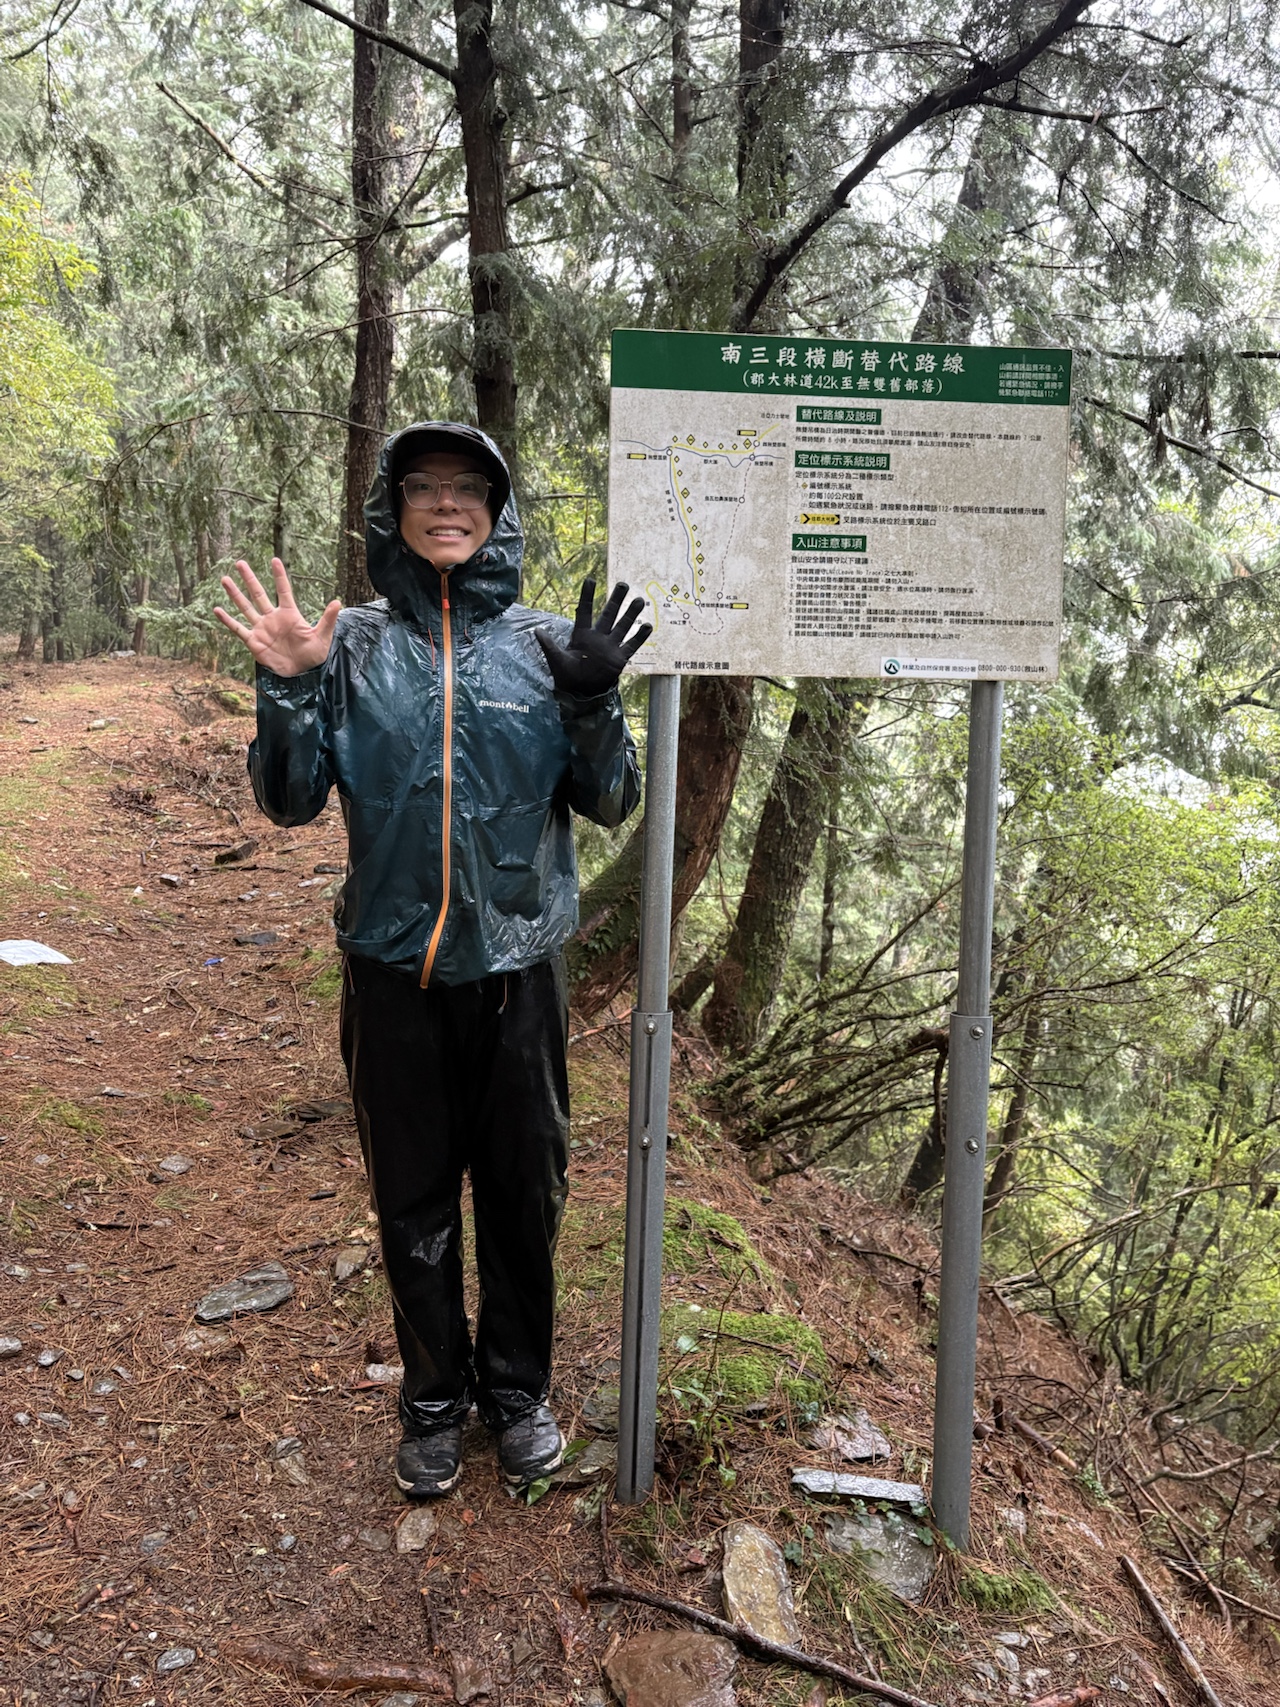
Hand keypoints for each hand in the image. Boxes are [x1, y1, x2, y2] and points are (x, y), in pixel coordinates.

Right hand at [214, 558, 340, 676]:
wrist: (301, 674)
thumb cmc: (314, 655)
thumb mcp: (322, 636)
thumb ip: (327, 619)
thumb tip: (337, 602)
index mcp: (289, 614)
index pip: (283, 590)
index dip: (279, 576)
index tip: (274, 559)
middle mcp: (273, 618)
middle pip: (259, 594)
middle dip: (249, 578)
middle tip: (240, 562)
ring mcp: (262, 628)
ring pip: (246, 607)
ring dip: (235, 594)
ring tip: (225, 579)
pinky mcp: (254, 641)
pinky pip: (238, 629)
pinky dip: (227, 620)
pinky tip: (216, 609)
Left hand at [536, 578, 651, 697]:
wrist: (581, 693)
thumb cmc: (566, 676)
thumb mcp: (556, 660)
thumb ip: (548, 645)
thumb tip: (536, 631)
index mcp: (581, 634)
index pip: (585, 611)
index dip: (587, 595)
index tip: (591, 579)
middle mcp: (598, 637)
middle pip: (609, 614)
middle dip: (616, 600)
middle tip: (623, 584)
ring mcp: (610, 646)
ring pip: (622, 626)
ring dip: (631, 614)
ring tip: (639, 600)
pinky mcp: (619, 658)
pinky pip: (631, 645)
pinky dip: (639, 636)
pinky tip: (647, 625)